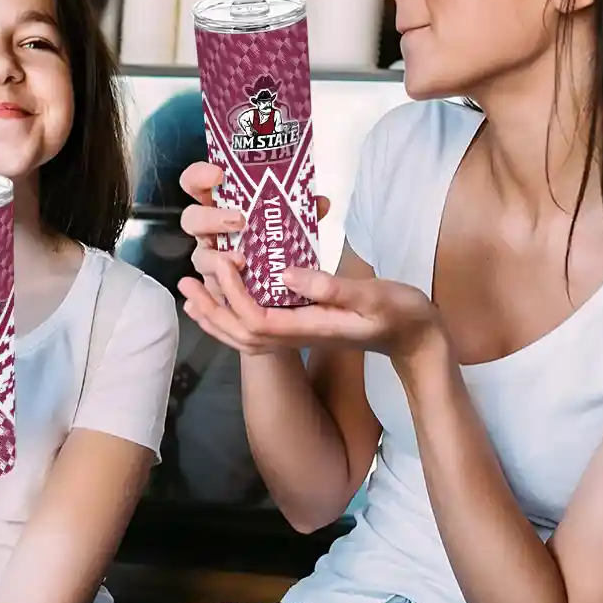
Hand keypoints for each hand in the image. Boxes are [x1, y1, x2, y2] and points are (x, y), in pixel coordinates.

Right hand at [178, 161, 330, 304]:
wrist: (293, 286)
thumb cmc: (283, 242)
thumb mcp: (297, 224)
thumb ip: (305, 212)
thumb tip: (320, 203)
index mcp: (220, 206)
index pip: (196, 184)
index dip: (199, 177)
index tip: (218, 174)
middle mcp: (210, 231)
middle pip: (191, 220)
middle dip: (210, 218)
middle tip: (239, 221)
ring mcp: (211, 259)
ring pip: (199, 257)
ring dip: (215, 258)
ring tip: (241, 261)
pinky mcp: (218, 287)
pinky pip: (211, 288)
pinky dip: (221, 287)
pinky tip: (235, 287)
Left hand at [179, 254, 442, 366]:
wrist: (415, 339)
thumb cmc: (401, 314)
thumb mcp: (374, 295)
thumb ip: (331, 287)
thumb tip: (286, 275)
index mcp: (311, 328)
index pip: (256, 320)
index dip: (233, 294)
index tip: (225, 262)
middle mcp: (298, 337)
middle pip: (240, 333)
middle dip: (211, 308)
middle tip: (187, 282)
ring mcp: (299, 336)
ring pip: (243, 336)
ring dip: (214, 314)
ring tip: (191, 292)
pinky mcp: (302, 329)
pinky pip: (256, 330)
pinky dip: (232, 317)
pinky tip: (224, 298)